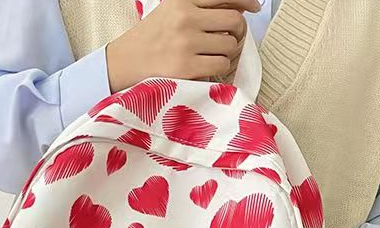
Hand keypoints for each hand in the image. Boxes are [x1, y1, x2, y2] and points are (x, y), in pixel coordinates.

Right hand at [106, 0, 258, 92]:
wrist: (125, 63)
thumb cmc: (151, 39)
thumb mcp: (171, 11)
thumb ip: (200, 7)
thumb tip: (239, 8)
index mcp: (182, 0)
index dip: (245, 0)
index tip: (254, 6)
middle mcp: (185, 18)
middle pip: (233, 20)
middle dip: (236, 32)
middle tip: (229, 40)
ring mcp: (186, 43)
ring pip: (230, 45)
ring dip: (227, 53)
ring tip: (214, 56)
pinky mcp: (187, 68)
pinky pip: (221, 65)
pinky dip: (219, 69)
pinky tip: (208, 69)